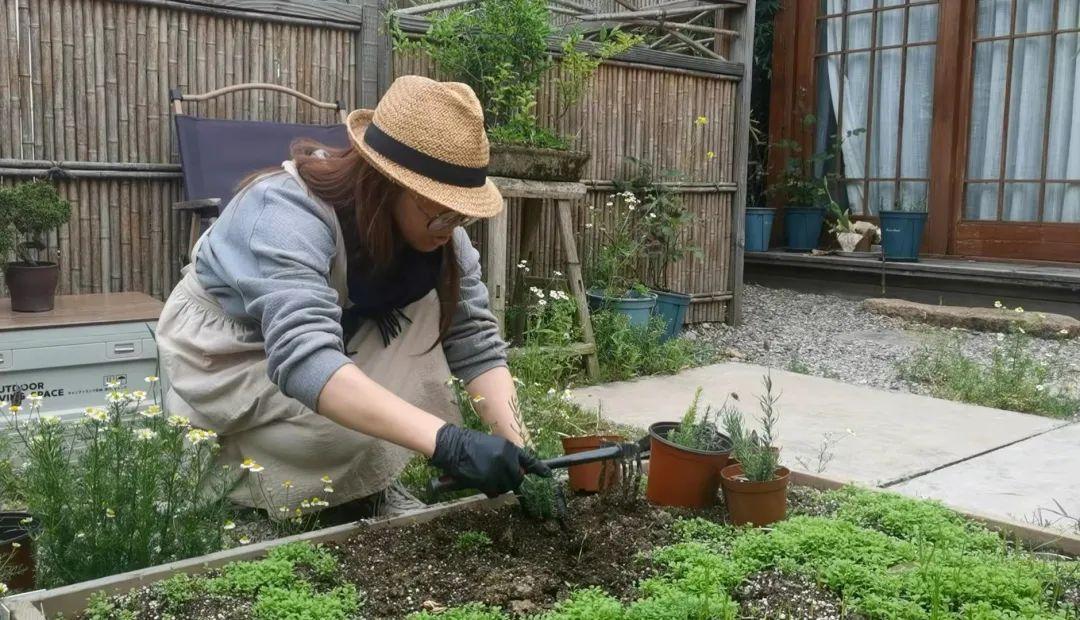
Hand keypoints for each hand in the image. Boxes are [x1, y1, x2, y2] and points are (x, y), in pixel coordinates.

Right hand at [430, 424, 550, 496]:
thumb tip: (518, 473)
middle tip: (499, 478)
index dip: (539, 469)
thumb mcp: (493, 446)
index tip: (548, 475)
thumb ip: (507, 458)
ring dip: (499, 486)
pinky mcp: (487, 480)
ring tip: (487, 478)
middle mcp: (506, 458)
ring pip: (506, 486)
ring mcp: (497, 470)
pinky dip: (490, 490)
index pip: (529, 460)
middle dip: (511, 480)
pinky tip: (482, 483)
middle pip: (517, 478)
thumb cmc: (471, 445)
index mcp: (509, 448)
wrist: (453, 445)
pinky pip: (494, 491)